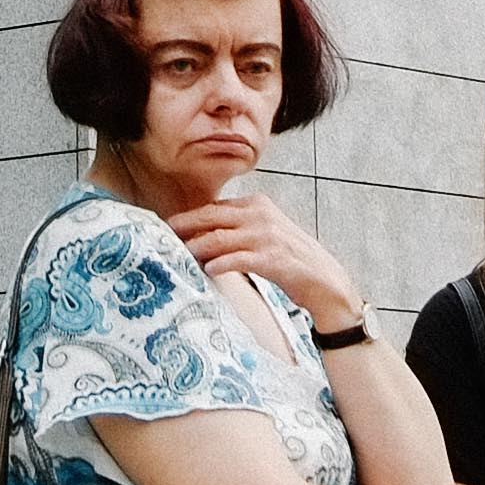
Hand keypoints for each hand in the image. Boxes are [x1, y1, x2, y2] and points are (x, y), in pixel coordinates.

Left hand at [169, 194, 359, 329]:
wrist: (324, 280)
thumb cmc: (290, 259)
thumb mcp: (264, 233)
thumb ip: (238, 229)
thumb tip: (203, 236)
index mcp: (257, 204)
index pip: (213, 208)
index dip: (189, 218)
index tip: (168, 227)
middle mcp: (260, 214)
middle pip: (210, 217)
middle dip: (183, 227)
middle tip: (161, 236)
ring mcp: (266, 236)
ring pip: (218, 238)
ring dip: (195, 248)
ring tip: (178, 256)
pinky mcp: (271, 258)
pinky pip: (236, 260)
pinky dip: (219, 264)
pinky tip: (208, 271)